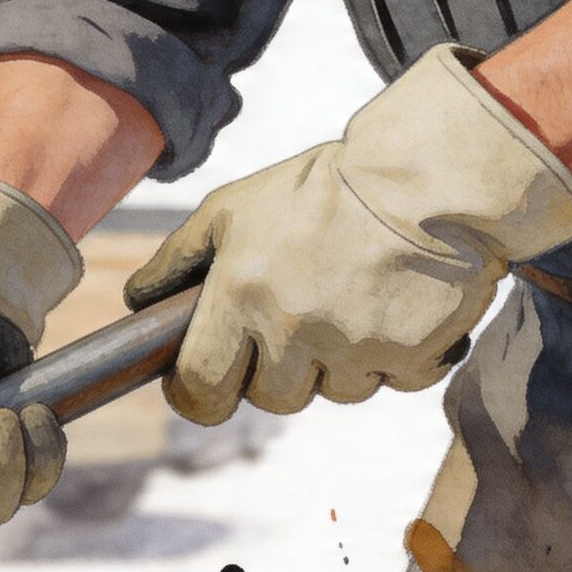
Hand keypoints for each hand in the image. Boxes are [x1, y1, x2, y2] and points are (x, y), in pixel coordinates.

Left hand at [125, 45, 571, 425]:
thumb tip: (138, 301)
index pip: (200, 390)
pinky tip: (393, 307)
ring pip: (332, 393)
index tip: (204, 381)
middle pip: (270, 398)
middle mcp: (294, 329)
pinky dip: (392, 356)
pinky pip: (390, 382)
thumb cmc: (324, 189)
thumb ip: (177, 259)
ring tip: (350, 300)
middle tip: (294, 322)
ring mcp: (355, 347)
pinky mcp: (412, 354)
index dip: (196, 394)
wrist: (434, 173)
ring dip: (336, 364)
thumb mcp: (233, 208)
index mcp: (242, 295)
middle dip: (275, 371)